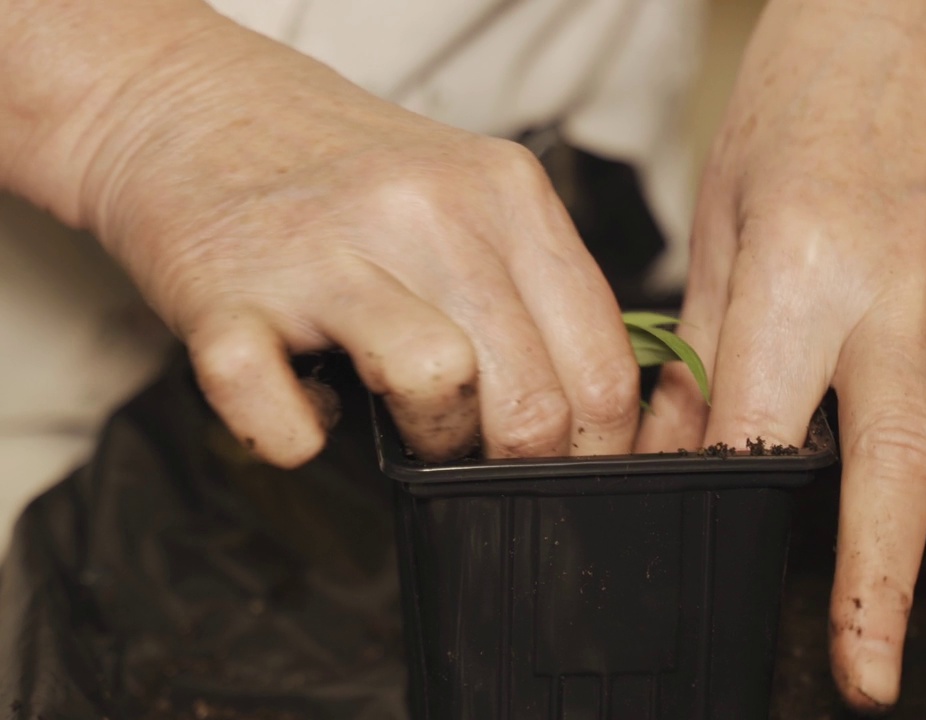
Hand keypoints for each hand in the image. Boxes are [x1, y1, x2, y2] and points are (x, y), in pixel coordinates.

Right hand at [64, 9, 638, 466]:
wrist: (196, 110)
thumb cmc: (347, 178)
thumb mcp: (471, 198)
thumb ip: (535, 288)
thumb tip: (592, 415)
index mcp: (506, 194)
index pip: (604, 364)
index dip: (601, 446)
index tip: (577, 466)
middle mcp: (427, 212)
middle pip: (534, 400)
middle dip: (520, 462)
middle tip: (484, 449)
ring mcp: (326, 252)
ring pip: (440, 386)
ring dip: (430, 445)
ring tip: (404, 423)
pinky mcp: (227, 298)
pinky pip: (282, 415)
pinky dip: (295, 436)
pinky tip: (306, 407)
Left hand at [638, 0, 925, 711]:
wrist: (913, 20)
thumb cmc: (802, 106)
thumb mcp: (718, 212)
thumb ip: (704, 340)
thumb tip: (678, 447)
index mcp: (800, 278)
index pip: (761, 431)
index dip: (734, 516)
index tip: (722, 585)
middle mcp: (902, 305)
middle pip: (896, 474)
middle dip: (882, 595)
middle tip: (875, 690)